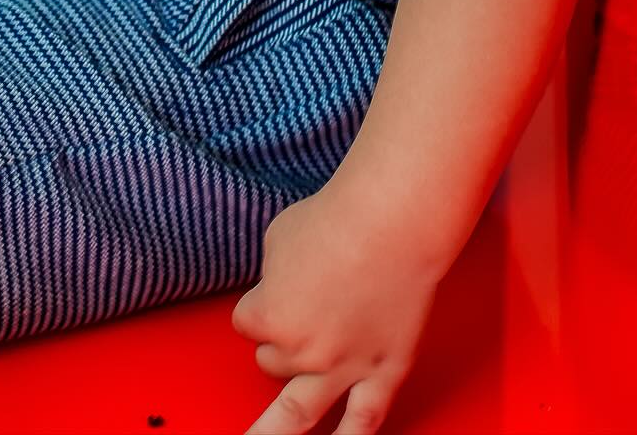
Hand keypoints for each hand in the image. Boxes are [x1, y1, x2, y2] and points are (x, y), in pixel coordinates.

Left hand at [232, 188, 442, 434]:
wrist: (390, 224)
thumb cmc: (333, 222)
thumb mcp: (277, 240)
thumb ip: (272, 277)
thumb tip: (280, 290)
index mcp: (270, 317)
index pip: (246, 323)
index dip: (259, 304)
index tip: (275, 289)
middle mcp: (303, 351)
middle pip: (270, 362)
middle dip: (277, 343)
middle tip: (294, 322)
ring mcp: (345, 369)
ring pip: (300, 411)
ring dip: (277, 430)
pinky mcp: (384, 372)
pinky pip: (363, 421)